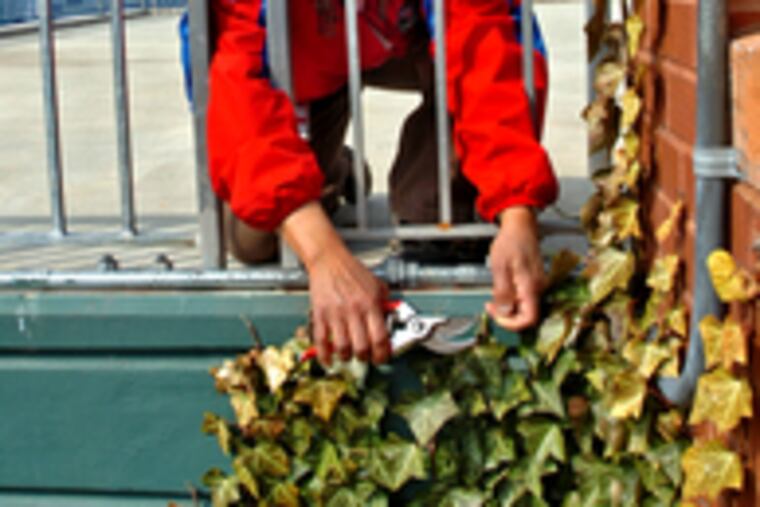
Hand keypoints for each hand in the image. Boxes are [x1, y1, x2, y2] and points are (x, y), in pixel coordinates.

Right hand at [282, 202, 390, 364]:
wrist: (329, 260)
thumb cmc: (352, 271)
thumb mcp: (377, 284)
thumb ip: (385, 303)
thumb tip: (392, 320)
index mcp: (370, 303)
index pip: (380, 337)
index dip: (383, 354)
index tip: (382, 358)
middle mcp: (354, 310)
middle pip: (362, 346)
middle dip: (365, 357)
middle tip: (366, 357)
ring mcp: (336, 314)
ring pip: (342, 347)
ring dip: (347, 357)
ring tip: (349, 355)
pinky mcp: (320, 315)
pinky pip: (321, 341)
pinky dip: (325, 355)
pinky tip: (328, 360)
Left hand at [486, 206, 544, 329]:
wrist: (520, 227)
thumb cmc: (510, 242)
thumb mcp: (500, 267)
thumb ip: (503, 292)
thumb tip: (505, 312)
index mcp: (531, 287)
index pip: (529, 319)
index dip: (512, 324)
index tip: (496, 316)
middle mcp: (538, 289)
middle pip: (525, 315)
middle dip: (506, 314)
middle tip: (489, 303)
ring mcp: (537, 286)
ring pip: (523, 307)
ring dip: (507, 305)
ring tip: (494, 290)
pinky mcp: (533, 283)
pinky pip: (523, 298)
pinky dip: (510, 297)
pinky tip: (502, 286)